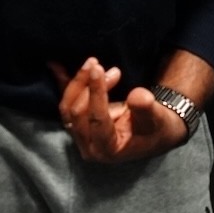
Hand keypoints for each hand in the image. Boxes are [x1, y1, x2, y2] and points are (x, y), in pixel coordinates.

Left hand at [50, 57, 188, 162]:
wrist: (155, 133)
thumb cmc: (157, 128)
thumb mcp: (158, 119)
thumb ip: (147, 109)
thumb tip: (138, 95)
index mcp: (107, 149)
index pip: (96, 119)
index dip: (96, 93)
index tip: (99, 69)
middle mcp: (88, 146)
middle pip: (77, 113)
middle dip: (88, 86)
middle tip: (104, 67)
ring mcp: (81, 136)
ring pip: (68, 108)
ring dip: (77, 83)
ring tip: (92, 62)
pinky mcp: (79, 124)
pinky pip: (67, 102)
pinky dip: (63, 84)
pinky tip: (55, 65)